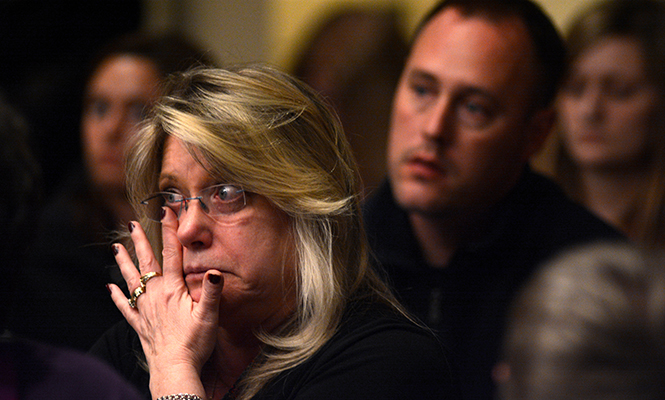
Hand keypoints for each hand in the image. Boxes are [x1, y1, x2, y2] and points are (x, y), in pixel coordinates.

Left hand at [107, 207, 223, 396]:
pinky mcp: (140, 324)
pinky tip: (110, 287)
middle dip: (140, 241)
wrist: (174, 368)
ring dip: (124, 263)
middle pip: (146, 262)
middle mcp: (155, 295)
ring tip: (116, 248)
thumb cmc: (194, 343)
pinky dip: (116, 296)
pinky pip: (125, 307)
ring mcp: (145, 310)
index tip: (165, 211)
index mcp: (172, 289)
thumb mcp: (209, 316)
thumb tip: (216, 270)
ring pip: (132, 280)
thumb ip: (212, 292)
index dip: (169, 231)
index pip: (171, 254)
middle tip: (132, 223)